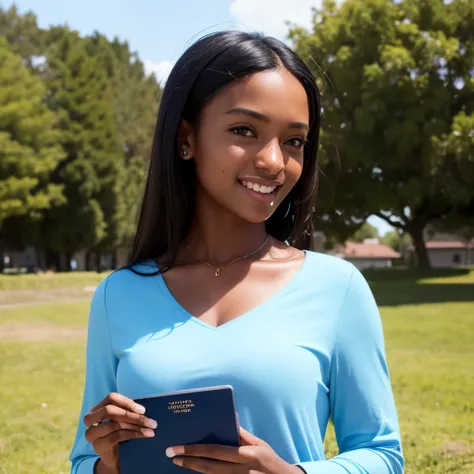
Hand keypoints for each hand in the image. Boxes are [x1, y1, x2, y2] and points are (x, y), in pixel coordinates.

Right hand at [83, 392, 157, 470]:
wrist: (115, 457)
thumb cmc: (120, 432)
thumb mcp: (124, 419)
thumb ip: (128, 411)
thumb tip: (143, 409)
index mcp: (98, 408)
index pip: (111, 398)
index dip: (127, 403)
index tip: (143, 410)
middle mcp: (91, 419)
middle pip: (109, 411)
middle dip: (131, 415)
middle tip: (149, 421)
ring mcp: (92, 433)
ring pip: (114, 424)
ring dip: (135, 425)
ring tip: (150, 428)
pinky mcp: (97, 445)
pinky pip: (117, 436)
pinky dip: (133, 434)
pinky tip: (144, 435)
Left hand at [165, 426, 302, 473]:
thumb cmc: (270, 460)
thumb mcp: (259, 444)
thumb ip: (242, 434)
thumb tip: (230, 417)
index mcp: (245, 455)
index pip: (215, 451)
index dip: (195, 450)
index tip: (178, 448)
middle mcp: (239, 470)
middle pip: (208, 467)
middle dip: (187, 461)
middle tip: (170, 455)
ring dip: (192, 469)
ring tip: (177, 462)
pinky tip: (194, 470)